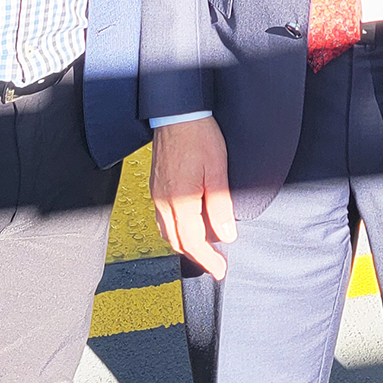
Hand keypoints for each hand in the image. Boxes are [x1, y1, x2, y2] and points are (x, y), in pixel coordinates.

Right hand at [151, 118, 236, 279]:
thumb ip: (220, 205)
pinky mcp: (156, 185)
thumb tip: (226, 235)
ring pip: (167, 231)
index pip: (193, 242)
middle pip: (177, 241)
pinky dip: (175, 229)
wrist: (177, 112)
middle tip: (215, 263)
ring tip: (203, 247)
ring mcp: (157, 193)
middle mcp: (163, 201)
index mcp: (180, 200)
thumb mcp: (217, 170)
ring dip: (184, 243)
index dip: (208, 260)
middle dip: (196, 256)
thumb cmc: (198, 135)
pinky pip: (162, 217)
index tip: (220, 270)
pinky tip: (187, 224)